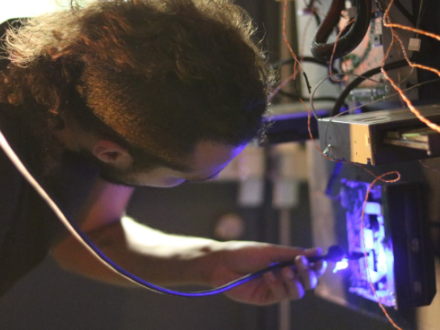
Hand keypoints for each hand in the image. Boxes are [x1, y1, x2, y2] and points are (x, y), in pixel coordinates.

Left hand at [206, 241, 325, 304]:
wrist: (222, 262)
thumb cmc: (245, 252)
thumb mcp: (270, 251)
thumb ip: (293, 253)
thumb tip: (317, 251)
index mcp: (286, 262)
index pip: (308, 267)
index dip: (317, 266)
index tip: (321, 260)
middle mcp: (284, 276)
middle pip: (307, 282)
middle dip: (308, 274)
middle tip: (301, 264)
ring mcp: (276, 288)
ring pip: (297, 292)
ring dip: (294, 281)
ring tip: (284, 271)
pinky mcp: (266, 298)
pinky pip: (281, 295)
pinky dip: (277, 285)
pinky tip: (268, 275)